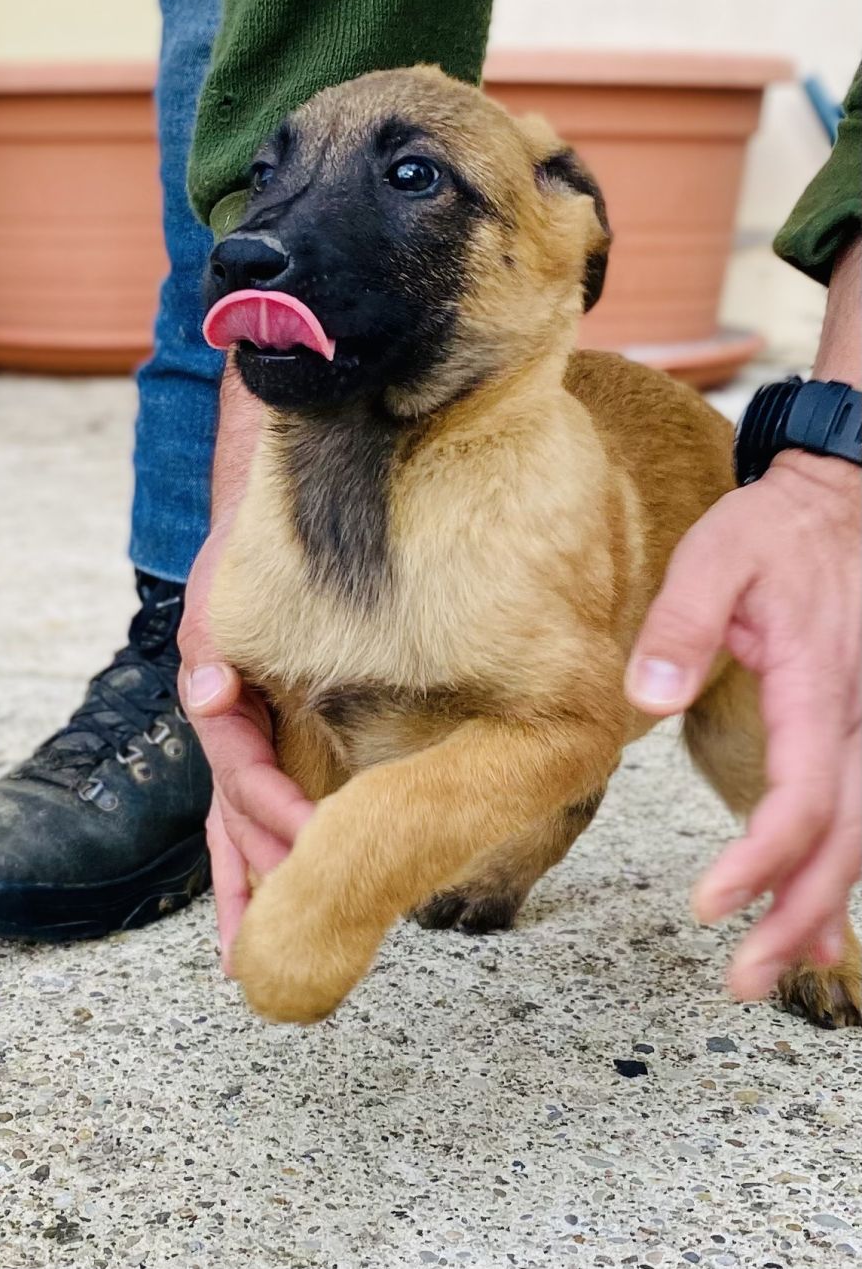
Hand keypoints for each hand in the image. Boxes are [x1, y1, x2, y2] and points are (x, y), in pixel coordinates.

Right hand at [177, 525, 312, 968]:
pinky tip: (251, 924)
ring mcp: (239, 756)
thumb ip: (212, 648)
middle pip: (239, 825)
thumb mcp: (221, 600)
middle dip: (268, 875)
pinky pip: (241, 827)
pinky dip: (245, 875)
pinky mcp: (257, 756)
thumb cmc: (240, 569)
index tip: (318, 842)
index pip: (247, 777)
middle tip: (301, 930)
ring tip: (248, 965)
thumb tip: (209, 696)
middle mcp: (228, 742)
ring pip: (235, 839)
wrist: (247, 546)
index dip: (279, 813)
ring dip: (247, 896)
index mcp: (224, 712)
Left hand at [626, 451, 860, 999]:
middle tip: (743, 982)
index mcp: (822, 685)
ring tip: (774, 970)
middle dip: (795, 918)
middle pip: (845, 843)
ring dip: (823, 910)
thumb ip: (679, 626)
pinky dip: (842, 874)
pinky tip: (820, 923)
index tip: (709, 907)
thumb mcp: (715, 557)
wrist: (841, 504)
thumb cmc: (775, 533)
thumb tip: (644, 698)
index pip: (804, 799)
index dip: (760, 863)